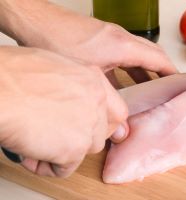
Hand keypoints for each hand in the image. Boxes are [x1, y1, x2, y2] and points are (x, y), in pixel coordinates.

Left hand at [0, 0, 177, 85]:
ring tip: (150, 87)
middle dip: (163, 70)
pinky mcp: (102, 38)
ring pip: (138, 53)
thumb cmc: (59, 43)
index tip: (181, 83)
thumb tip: (121, 126)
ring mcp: (112, 36)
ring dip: (146, 69)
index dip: (172, 72)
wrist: (37, 22)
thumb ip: (110, 101)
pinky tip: (125, 81)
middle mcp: (121, 38)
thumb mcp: (89, 78)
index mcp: (123, 46)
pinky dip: (130, 67)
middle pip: (152, 53)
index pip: (158, 58)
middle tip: (168, 86)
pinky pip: (124, 53)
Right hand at [0, 46, 127, 176]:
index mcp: (93, 79)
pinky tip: (30, 153)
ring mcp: (89, 125)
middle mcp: (97, 100)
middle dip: (84, 138)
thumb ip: (75, 88)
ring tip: (37, 143)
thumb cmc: (13, 74)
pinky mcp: (75, 148)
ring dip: (65, 152)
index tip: (91, 128)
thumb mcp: (55, 68)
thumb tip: (72, 102)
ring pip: (87, 149)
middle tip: (61, 136)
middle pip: (104, 132)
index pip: (116, 110)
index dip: (103, 123)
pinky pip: (67, 168)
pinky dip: (48, 166)